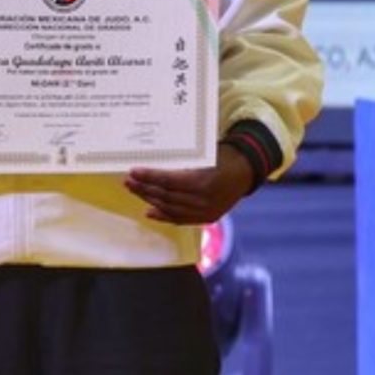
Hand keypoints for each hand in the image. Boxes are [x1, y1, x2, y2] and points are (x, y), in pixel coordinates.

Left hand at [124, 144, 254, 224]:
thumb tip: (153, 161)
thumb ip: (181, 162)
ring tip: (135, 191)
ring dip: (150, 200)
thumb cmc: (222, 156)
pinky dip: (164, 216)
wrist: (246, 172)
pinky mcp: (207, 218)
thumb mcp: (204, 155)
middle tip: (128, 181)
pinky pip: (181, 219)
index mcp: (203, 181)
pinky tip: (149, 211)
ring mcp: (205, 212)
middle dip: (144, 188)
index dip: (149, 177)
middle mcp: (203, 200)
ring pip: (170, 208)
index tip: (133, 171)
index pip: (169, 181)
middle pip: (166, 196)